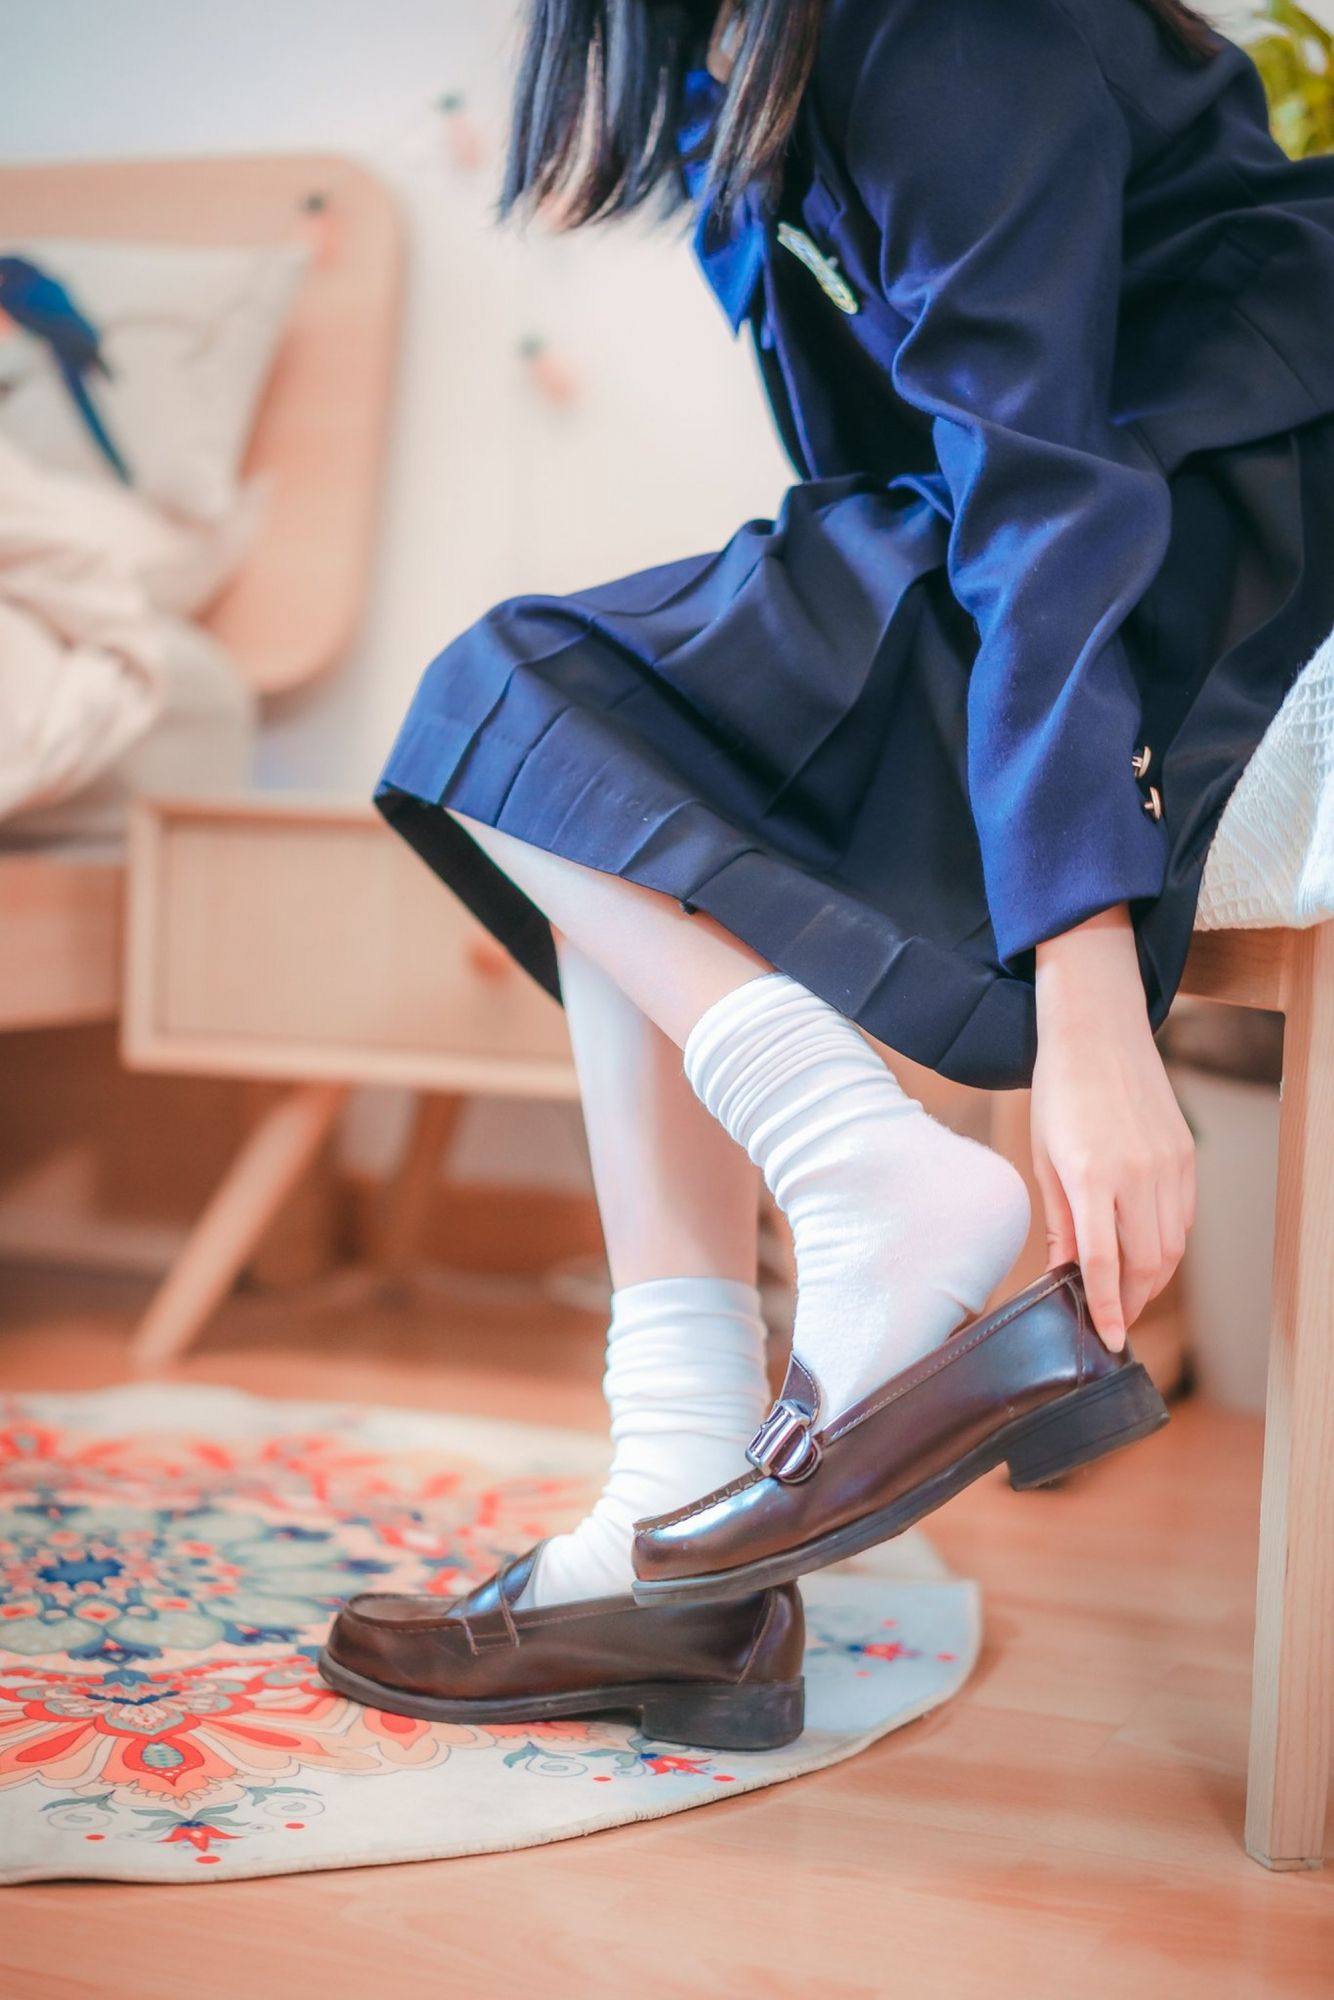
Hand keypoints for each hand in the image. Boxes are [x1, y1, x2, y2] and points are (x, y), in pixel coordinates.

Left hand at [1030, 905, 1194, 1350]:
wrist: (1098, 1033)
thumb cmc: (1060, 1092)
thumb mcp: (1044, 1158)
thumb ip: (1062, 1221)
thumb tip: (1066, 1273)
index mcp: (1091, 1176)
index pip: (1105, 1262)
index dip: (1107, 1308)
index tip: (1108, 1339)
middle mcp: (1137, 1174)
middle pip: (1147, 1264)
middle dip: (1131, 1301)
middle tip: (1113, 1320)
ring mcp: (1168, 1165)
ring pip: (1172, 1247)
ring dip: (1151, 1279)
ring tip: (1126, 1292)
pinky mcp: (1186, 1156)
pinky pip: (1184, 1219)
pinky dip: (1168, 1245)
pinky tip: (1146, 1251)